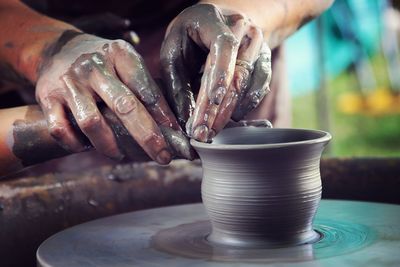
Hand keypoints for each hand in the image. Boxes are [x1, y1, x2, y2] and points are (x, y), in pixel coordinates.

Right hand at [36, 32, 181, 163]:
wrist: (58, 49)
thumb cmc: (104, 64)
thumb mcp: (125, 63)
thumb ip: (145, 88)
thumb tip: (172, 125)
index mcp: (119, 54)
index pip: (146, 88)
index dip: (164, 116)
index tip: (178, 136)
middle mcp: (94, 67)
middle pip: (125, 106)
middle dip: (148, 137)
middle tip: (163, 157)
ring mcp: (69, 82)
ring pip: (92, 122)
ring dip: (110, 146)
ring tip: (121, 155)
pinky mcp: (47, 96)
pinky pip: (61, 130)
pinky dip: (75, 144)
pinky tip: (87, 146)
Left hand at [160, 3, 271, 141]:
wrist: (214, 21)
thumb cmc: (188, 38)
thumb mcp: (172, 53)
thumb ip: (176, 84)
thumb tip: (184, 121)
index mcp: (215, 20)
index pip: (224, 47)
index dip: (220, 75)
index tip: (212, 102)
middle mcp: (243, 28)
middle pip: (238, 72)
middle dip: (219, 107)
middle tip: (204, 133)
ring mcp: (257, 43)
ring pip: (250, 81)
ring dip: (231, 110)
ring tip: (212, 130)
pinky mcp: (263, 58)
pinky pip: (261, 84)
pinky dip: (247, 103)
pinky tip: (232, 117)